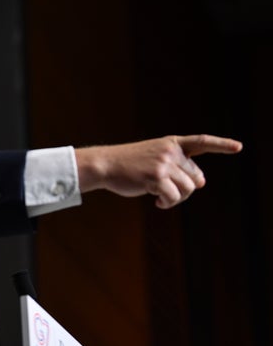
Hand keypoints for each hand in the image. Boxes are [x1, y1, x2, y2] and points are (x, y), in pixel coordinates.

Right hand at [75, 134, 242, 208]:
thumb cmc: (130, 165)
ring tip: (160, 197)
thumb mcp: (155, 159)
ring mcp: (164, 163)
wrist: (106, 164)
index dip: (222, 145)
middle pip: (195, 177)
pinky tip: (157, 202)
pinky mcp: (156, 177)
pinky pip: (174, 196)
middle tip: (168, 191)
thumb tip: (201, 183)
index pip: (201, 142)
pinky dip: (168, 203)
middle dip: (186, 188)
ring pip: (187, 189)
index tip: (239, 147)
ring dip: (176, 198)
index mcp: (172, 143)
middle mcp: (171, 151)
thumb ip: (179, 167)